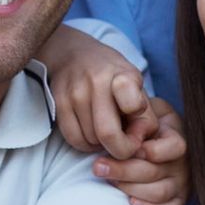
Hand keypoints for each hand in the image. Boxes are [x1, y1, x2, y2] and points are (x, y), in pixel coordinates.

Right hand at [45, 28, 156, 159]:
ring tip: (106, 132)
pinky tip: (91, 135)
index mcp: (124, 75)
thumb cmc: (114, 77)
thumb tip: (138, 143)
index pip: (133, 105)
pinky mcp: (58, 102)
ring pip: (89, 139)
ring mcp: (75, 92)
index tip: (137, 129)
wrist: (75, 54)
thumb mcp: (138, 89)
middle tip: (124, 147)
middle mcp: (97, 81)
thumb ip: (145, 117)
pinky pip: (73, 139)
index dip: (138, 128)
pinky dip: (85, 144)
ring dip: (101, 145)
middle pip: (107, 133)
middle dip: (120, 150)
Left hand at [93, 97, 188, 204]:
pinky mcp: (179, 199)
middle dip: (123, 170)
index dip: (153, 150)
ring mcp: (182, 183)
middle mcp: (183, 162)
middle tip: (97, 166)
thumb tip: (130, 116)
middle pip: (156, 172)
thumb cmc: (143, 121)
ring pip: (159, 192)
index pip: (176, 147)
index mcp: (178, 137)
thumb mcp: (145, 107)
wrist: (153, 136)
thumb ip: (140, 110)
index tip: (130, 147)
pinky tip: (130, 202)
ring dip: (130, 188)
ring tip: (107, 178)